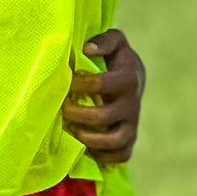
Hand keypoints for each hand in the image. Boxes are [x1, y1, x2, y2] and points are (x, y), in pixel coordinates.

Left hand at [62, 28, 143, 164]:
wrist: (133, 76)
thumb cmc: (114, 57)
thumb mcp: (115, 41)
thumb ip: (105, 40)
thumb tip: (88, 49)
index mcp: (128, 78)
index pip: (102, 84)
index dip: (80, 84)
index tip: (67, 82)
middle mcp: (133, 103)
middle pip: (104, 116)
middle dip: (77, 114)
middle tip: (63, 108)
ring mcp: (133, 123)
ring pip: (115, 140)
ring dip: (89, 138)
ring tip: (72, 129)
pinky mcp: (131, 138)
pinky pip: (122, 155)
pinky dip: (103, 155)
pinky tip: (86, 145)